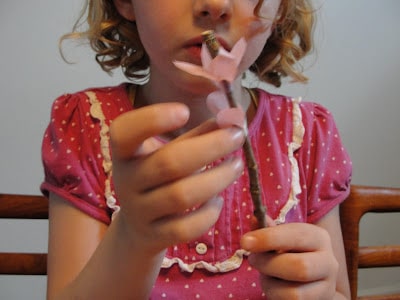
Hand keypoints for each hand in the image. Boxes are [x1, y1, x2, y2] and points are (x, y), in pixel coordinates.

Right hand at [110, 102, 244, 253]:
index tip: (185, 111)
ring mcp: (138, 212)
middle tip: (238, 136)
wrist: (139, 227)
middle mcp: (126, 181)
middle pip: (169, 163)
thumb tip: (235, 116)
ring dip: (218, 178)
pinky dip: (209, 213)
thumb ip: (200, 133)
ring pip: (182, 196)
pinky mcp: (155, 236)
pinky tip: (218, 200)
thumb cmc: (159, 178)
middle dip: (212, 147)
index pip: (124, 132)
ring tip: (236, 166)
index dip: (152, 119)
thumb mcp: (170, 151)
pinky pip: (187, 228)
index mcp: (125, 152)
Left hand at [241, 222, 338, 299]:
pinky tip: (274, 288)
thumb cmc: (291, 253)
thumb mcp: (281, 238)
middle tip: (252, 260)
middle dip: (268, 264)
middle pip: (299, 267)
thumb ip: (267, 229)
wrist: (312, 281)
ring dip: (270, 285)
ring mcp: (327, 288)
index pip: (297, 235)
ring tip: (265, 277)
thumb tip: (254, 217)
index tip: (245, 241)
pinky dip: (275, 297)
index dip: (269, 238)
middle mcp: (329, 262)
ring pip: (294, 293)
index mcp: (319, 238)